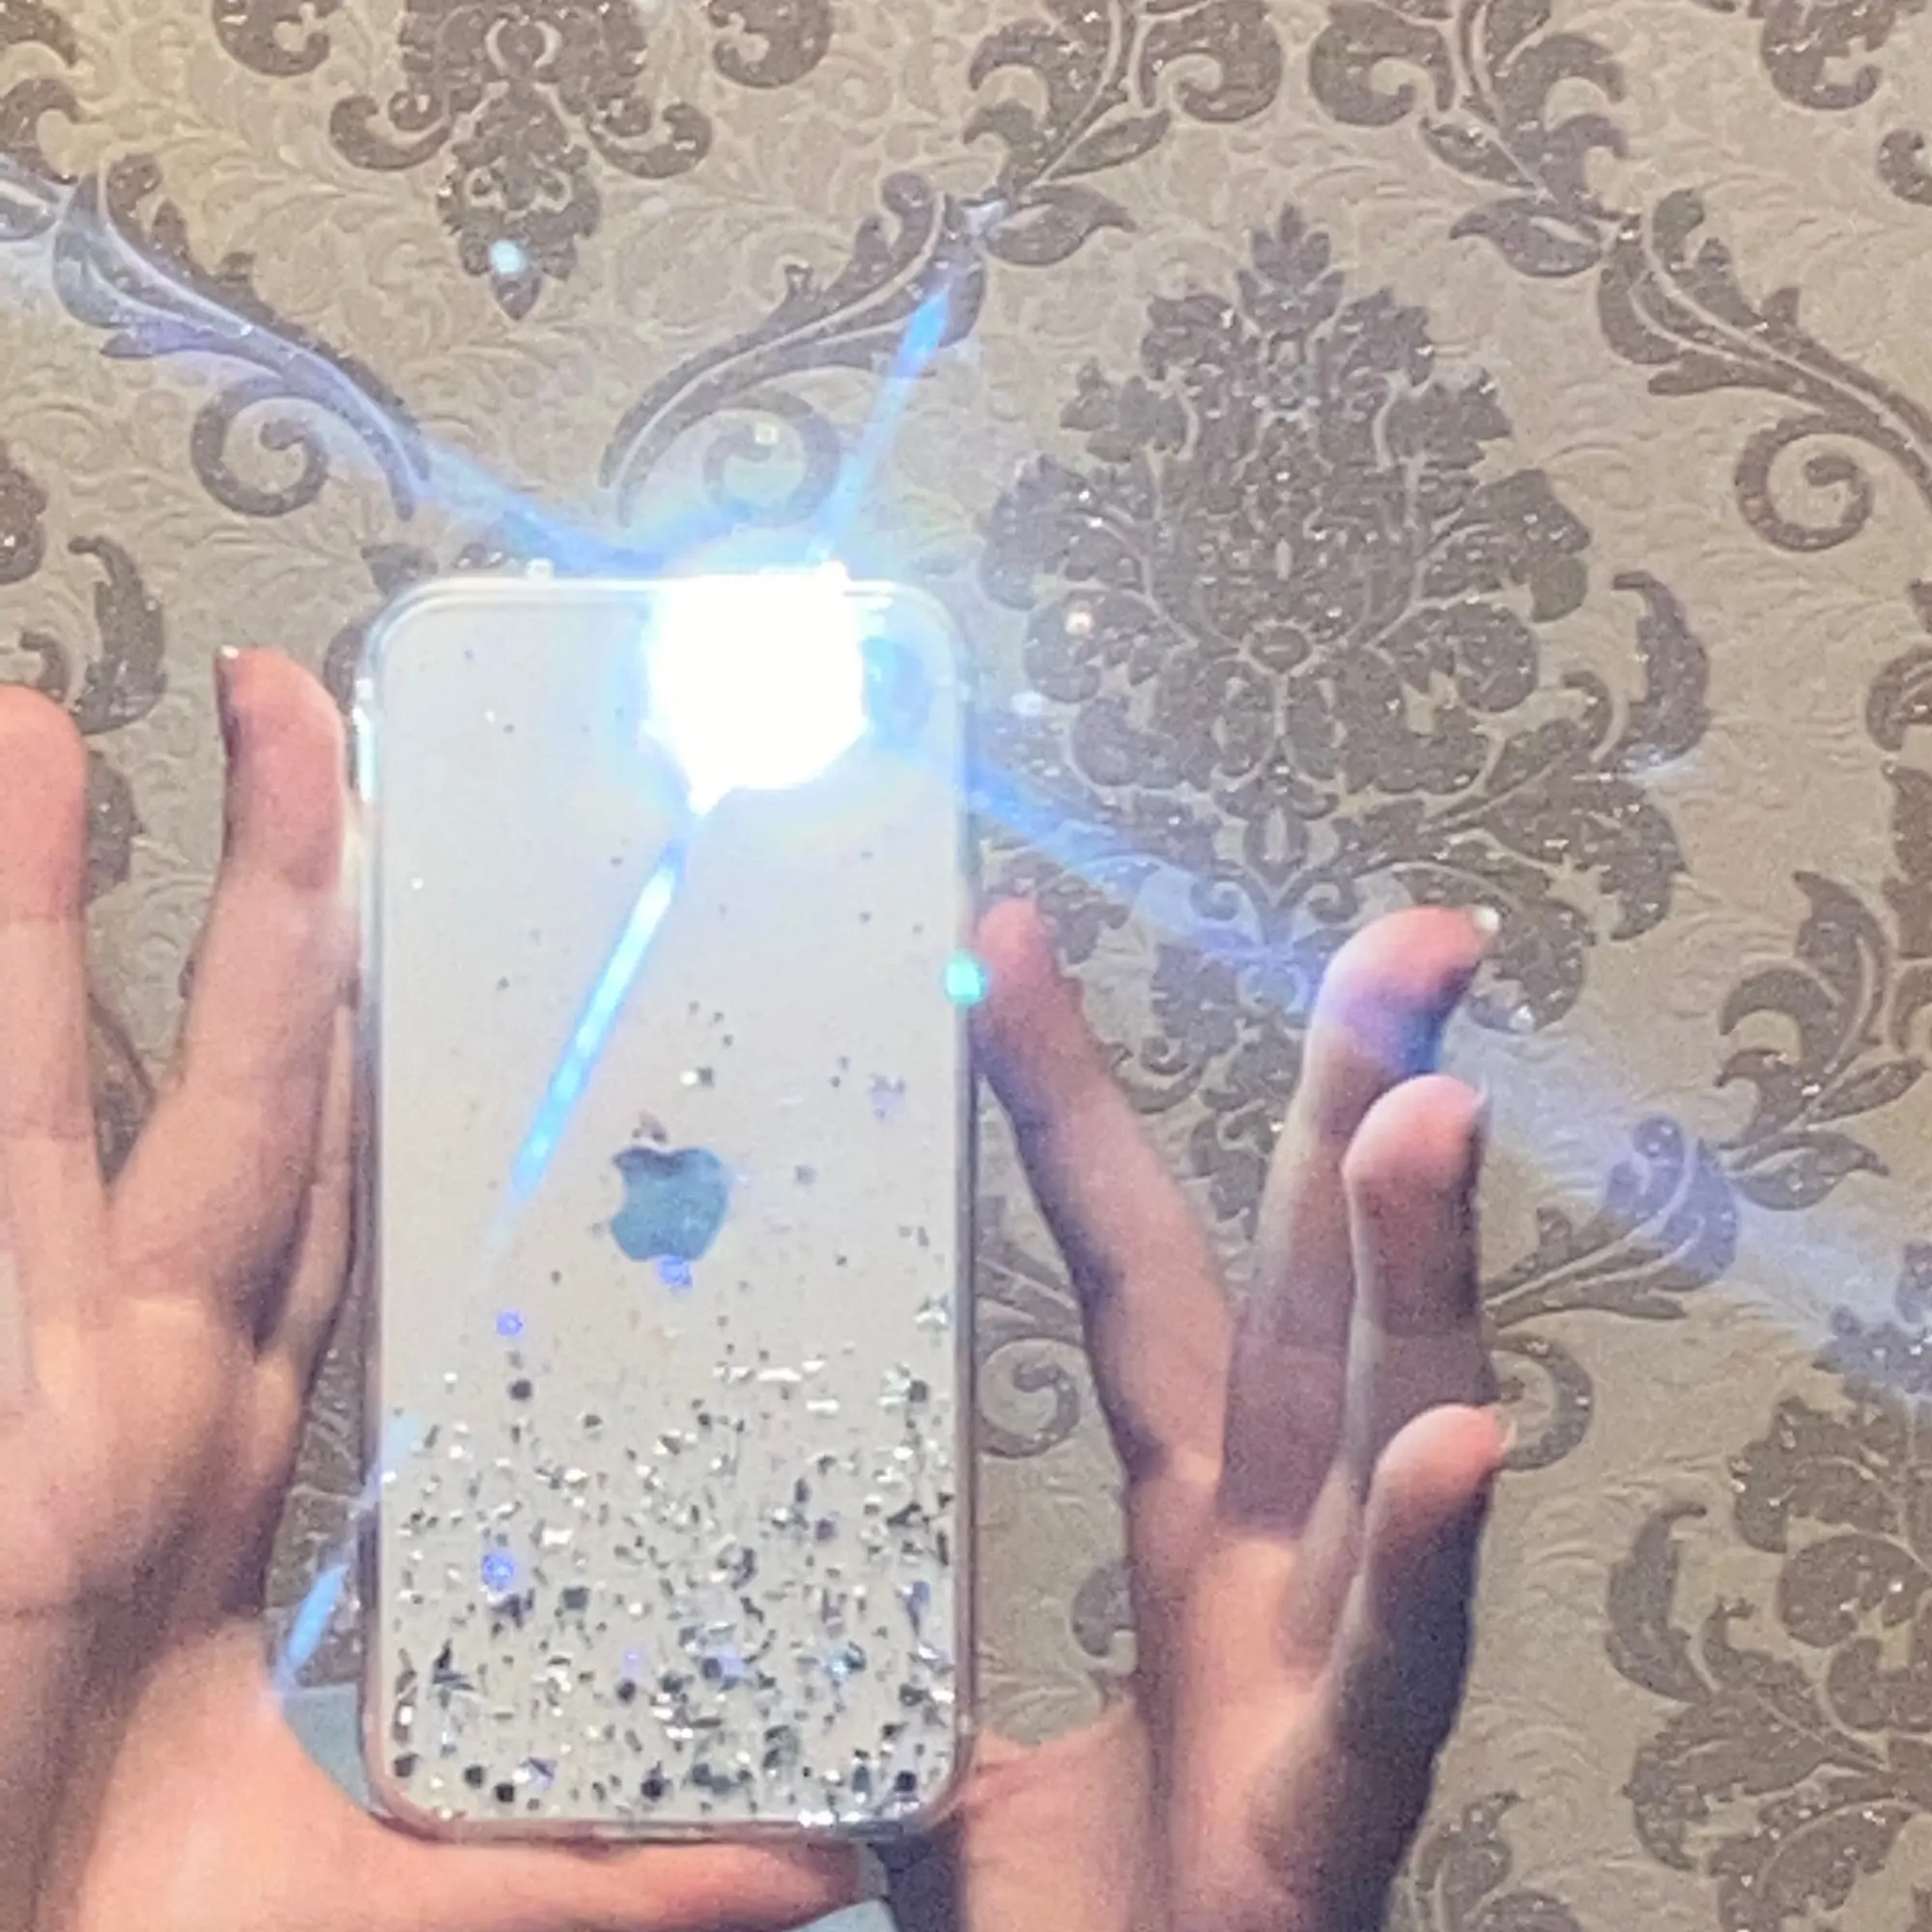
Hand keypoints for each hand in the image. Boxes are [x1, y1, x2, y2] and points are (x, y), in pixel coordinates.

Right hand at [0, 655, 856, 1931]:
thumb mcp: (390, 1902)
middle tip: (319, 728)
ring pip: (93, 1064)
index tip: (463, 948)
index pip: (344, 1204)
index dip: (390, 1069)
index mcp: (239, 1454)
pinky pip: (0, 1122)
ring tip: (158, 708)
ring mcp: (45, 1363)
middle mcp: (145, 1372)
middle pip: (250, 1084)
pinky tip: (13, 766)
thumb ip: (595, 1867)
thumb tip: (811, 1854)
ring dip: (96, 883)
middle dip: (282, 908)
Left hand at [888, 899, 1502, 1931]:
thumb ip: (879, 1630)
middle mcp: (1274, 1546)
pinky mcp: (1341, 1793)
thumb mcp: (944, 1736)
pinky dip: (1433, 1552)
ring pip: (1384, 1429)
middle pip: (1305, 1289)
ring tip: (1428, 1114)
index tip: (1004, 941)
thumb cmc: (1086, 1917)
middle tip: (1410, 936)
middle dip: (1355, 1103)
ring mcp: (1324, 1653)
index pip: (1126, 1260)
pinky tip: (1462, 1440)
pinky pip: (1399, 1660)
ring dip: (1411, 1267)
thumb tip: (736, 1544)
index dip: (1069, 1102)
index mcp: (1186, 1512)